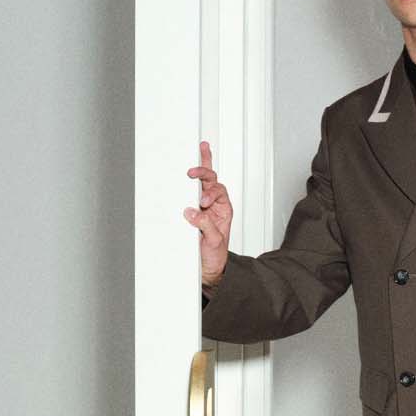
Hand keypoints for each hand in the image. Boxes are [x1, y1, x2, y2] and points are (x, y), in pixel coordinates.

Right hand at [185, 140, 233, 285]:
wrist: (209, 267)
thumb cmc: (215, 255)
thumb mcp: (214, 241)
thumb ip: (205, 225)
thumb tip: (192, 211)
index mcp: (223, 209)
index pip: (219, 191)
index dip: (210, 194)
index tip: (202, 202)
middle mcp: (214, 205)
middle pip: (211, 181)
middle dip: (204, 173)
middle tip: (192, 172)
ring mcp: (203, 206)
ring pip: (204, 181)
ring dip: (202, 165)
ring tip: (202, 148)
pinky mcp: (193, 210)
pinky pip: (192, 190)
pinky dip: (193, 176)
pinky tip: (193, 161)